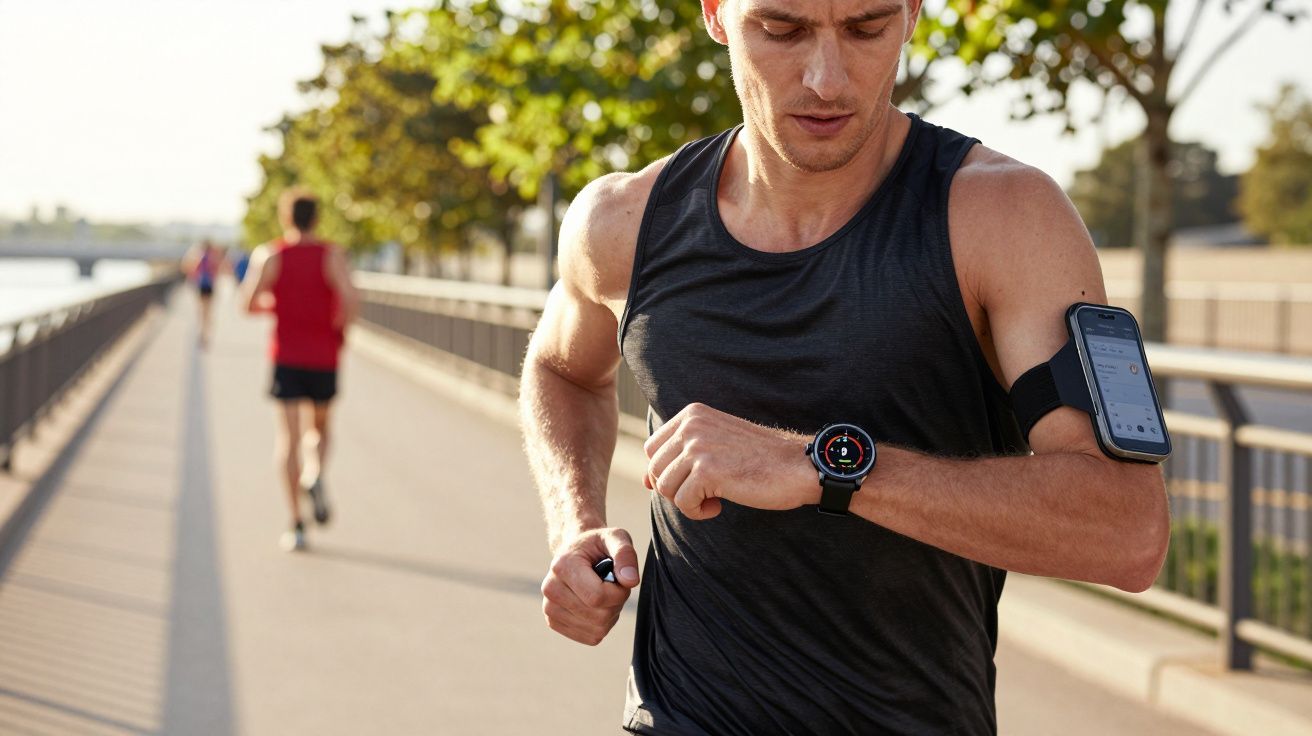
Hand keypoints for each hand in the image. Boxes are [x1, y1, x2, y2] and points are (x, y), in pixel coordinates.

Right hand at [540, 527, 639, 645]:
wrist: (575, 552)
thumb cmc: (598, 545)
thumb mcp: (615, 538)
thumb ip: (625, 554)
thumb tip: (631, 581)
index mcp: (562, 566)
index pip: (597, 597)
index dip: (619, 593)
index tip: (622, 579)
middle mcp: (550, 589)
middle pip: (599, 616)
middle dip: (616, 603)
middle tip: (612, 585)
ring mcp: (549, 608)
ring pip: (597, 630)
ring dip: (610, 614)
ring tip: (603, 593)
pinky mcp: (554, 622)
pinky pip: (591, 637)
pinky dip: (602, 625)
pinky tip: (596, 606)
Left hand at [643, 403, 815, 519]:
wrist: (797, 466)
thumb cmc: (758, 460)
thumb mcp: (715, 447)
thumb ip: (680, 458)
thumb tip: (645, 482)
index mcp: (692, 414)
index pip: (652, 448)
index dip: (667, 472)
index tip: (694, 480)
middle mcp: (691, 424)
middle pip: (654, 469)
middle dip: (674, 488)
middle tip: (703, 492)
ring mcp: (698, 446)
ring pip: (664, 487)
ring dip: (687, 501)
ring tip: (713, 498)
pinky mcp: (707, 470)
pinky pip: (682, 503)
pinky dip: (698, 512)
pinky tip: (719, 505)